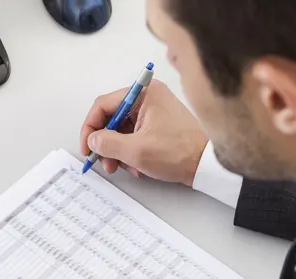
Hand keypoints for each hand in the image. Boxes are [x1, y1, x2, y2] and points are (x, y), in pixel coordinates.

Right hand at [80, 80, 208, 185]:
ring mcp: (154, 111)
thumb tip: (93, 141)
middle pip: (112, 118)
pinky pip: (134, 136)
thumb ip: (108, 144)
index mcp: (144, 94)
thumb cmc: (180, 153)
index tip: (87, 147)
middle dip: (106, 144)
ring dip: (118, 151)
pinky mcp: (159, 125)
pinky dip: (131, 152)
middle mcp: (149, 98)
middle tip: (105, 163)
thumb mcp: (136, 150)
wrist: (207, 165)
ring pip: (122, 130)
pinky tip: (138, 167)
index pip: (103, 105)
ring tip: (124, 168)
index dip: (90, 127)